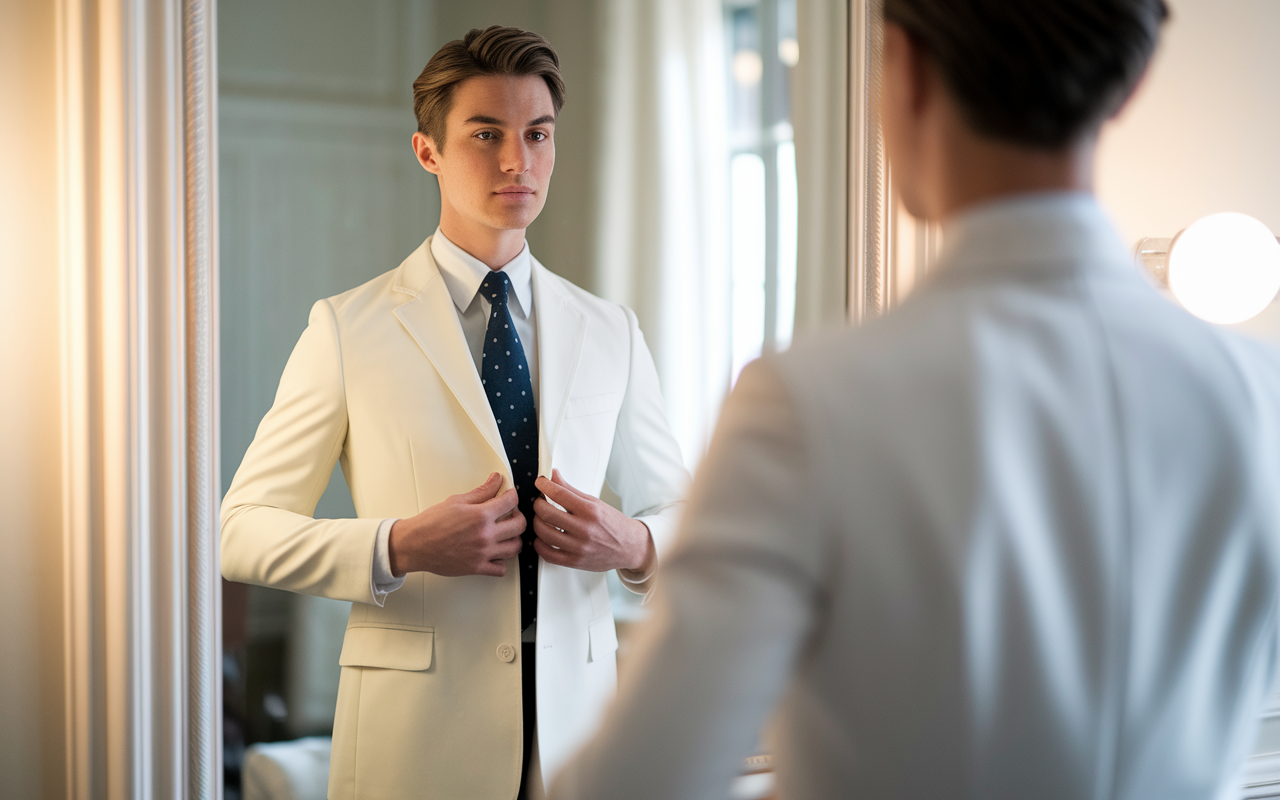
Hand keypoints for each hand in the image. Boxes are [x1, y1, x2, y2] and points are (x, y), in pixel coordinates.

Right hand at [388, 473, 525, 577]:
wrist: (415, 545)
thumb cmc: (431, 523)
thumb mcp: (457, 501)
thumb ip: (481, 492)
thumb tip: (496, 480)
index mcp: (480, 516)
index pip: (511, 501)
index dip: (512, 495)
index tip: (509, 496)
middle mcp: (485, 535)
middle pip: (520, 525)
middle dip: (518, 516)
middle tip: (509, 514)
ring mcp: (483, 553)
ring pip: (515, 547)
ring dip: (514, 538)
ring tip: (504, 533)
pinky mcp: (477, 568)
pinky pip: (501, 568)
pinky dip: (502, 561)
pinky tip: (495, 552)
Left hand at [532, 469, 655, 572]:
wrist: (630, 547)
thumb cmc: (613, 524)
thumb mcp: (594, 502)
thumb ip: (571, 490)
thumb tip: (554, 476)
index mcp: (590, 511)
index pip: (559, 494)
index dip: (544, 486)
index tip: (540, 483)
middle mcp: (584, 529)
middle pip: (547, 513)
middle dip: (537, 504)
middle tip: (539, 501)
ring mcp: (579, 547)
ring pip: (543, 533)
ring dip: (536, 523)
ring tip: (541, 519)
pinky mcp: (575, 561)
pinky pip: (548, 554)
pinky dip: (539, 544)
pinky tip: (542, 538)